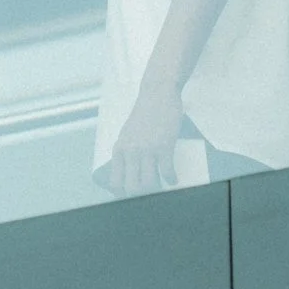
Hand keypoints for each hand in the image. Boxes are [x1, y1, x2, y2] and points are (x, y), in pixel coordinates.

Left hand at [103, 81, 184, 195]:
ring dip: (157, 189)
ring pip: (148, 184)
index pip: (115, 182)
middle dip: (141, 195)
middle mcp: (130, 152)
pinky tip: (173, 178)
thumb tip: (129, 171)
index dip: (123, 194)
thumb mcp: (128, 133)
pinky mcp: (164, 146)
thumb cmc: (144, 114)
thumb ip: (126, 151)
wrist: (157, 93)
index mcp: (119, 149)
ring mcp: (147, 150)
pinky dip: (171, 179)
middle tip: (149, 192)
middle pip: (131, 188)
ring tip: (162, 185)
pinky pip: (167, 172)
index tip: (133, 194)